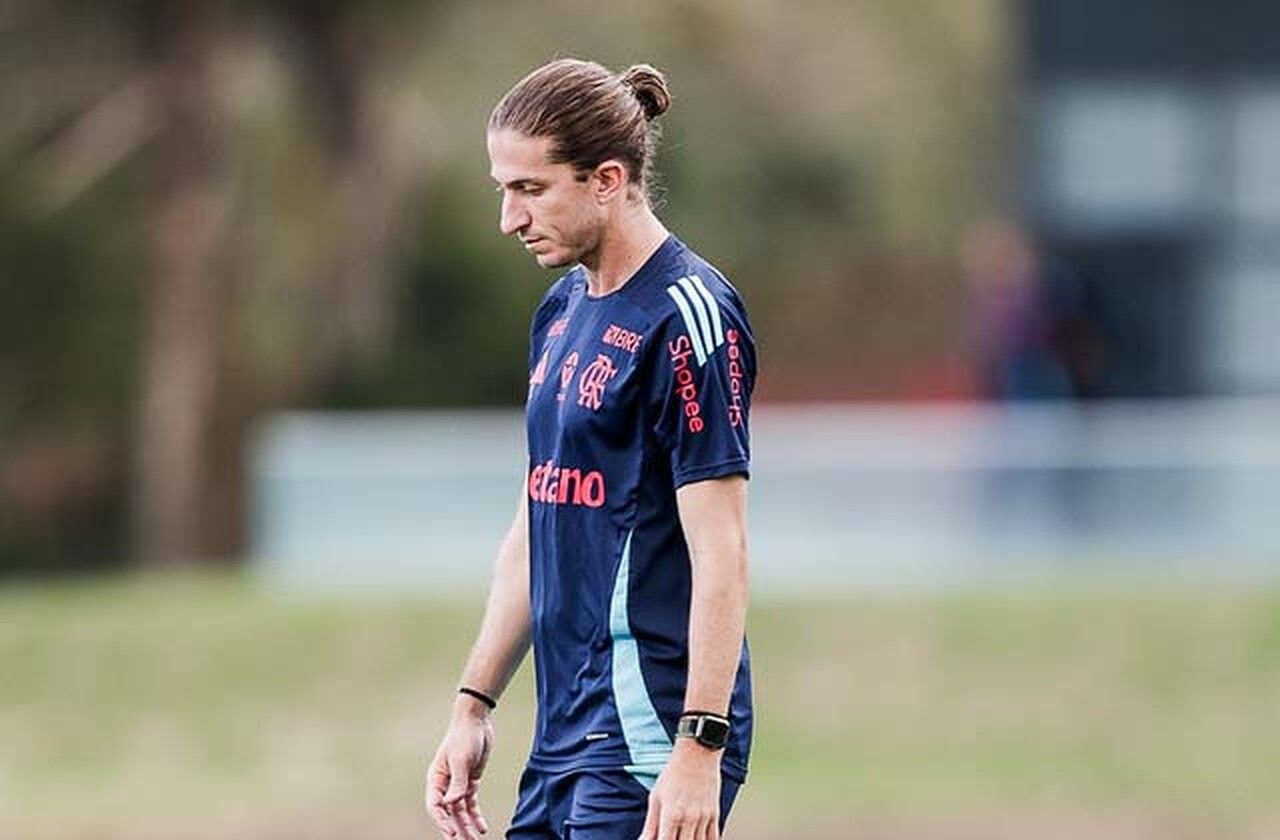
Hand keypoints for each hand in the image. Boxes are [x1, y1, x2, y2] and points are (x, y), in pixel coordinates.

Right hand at [425, 700, 493, 838]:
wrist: (476, 721)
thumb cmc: (464, 737)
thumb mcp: (461, 759)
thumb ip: (457, 782)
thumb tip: (451, 804)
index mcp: (436, 779)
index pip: (435, 806)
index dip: (442, 821)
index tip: (451, 833)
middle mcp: (444, 785)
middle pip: (448, 813)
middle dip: (455, 829)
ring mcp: (457, 784)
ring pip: (460, 811)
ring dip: (466, 826)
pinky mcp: (470, 781)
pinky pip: (471, 803)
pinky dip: (476, 816)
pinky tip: (482, 828)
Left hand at [639, 740, 722, 839]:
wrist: (697, 754)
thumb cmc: (673, 773)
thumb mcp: (656, 797)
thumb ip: (650, 825)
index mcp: (671, 815)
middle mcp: (689, 818)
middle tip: (671, 837)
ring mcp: (704, 817)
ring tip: (682, 837)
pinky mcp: (715, 814)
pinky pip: (714, 837)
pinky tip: (698, 839)